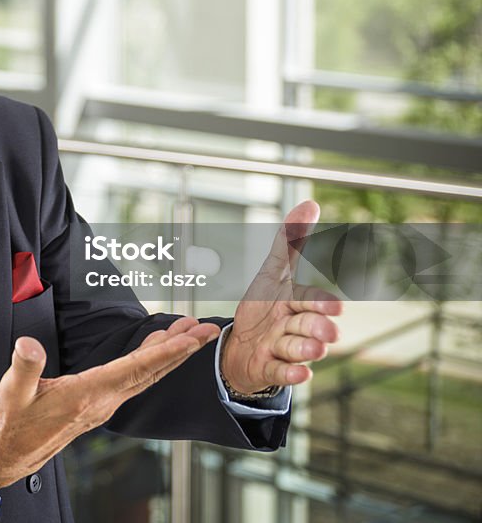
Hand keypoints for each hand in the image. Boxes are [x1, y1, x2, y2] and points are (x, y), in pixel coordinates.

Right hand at [0, 317, 219, 491]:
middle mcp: (104, 401)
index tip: (191, 338)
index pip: (136, 369)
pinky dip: (151, 361)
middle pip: (152, 372)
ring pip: (146, 375)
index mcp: (89, 394)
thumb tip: (30, 345)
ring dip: (170, 353)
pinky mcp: (99, 404)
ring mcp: (104, 404)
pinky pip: (135, 379)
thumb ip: (25, 366)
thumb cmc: (13, 423)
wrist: (10, 452)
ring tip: (188, 332)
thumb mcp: (13, 391)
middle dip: (182, 349)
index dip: (166, 352)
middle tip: (206, 329)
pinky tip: (155, 349)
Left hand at [221, 200, 342, 394]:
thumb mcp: (273, 272)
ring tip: (316, 350)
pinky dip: (291, 374)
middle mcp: (294, 328)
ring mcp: (283, 350)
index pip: (310, 300)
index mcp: (295, 303)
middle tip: (328, 332)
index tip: (334, 306)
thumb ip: (289, 241)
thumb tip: (311, 204)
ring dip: (307, 350)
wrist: (242, 344)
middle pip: (308, 327)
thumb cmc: (264, 305)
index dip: (320, 303)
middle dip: (318, 328)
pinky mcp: (270, 369)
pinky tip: (300, 374)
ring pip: (297, 350)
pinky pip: (282, 373)